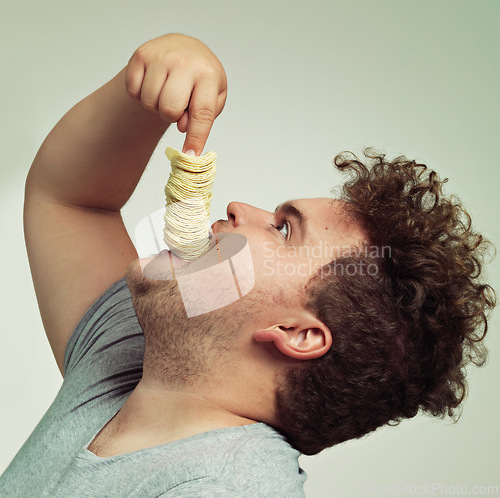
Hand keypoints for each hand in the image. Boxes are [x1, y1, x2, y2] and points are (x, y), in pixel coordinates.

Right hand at [125, 34, 226, 155]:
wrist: (183, 47)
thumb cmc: (200, 78)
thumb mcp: (214, 96)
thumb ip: (204, 117)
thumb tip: (184, 128)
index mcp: (208, 75)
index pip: (202, 113)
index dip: (196, 137)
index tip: (190, 157)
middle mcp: (184, 62)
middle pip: (169, 110)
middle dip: (172, 117)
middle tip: (177, 107)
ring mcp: (160, 57)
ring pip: (150, 102)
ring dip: (156, 106)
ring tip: (166, 93)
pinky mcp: (140, 55)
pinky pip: (133, 91)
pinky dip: (141, 95)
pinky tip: (153, 85)